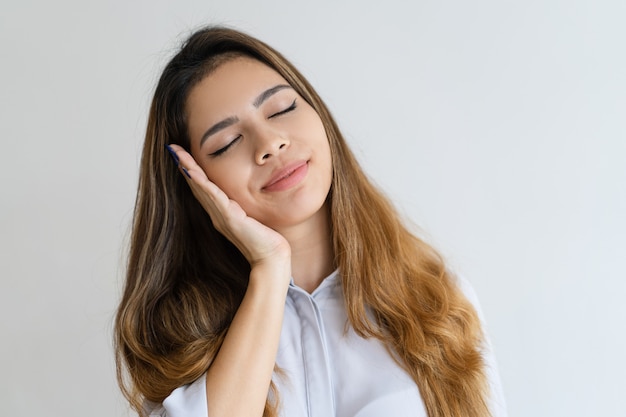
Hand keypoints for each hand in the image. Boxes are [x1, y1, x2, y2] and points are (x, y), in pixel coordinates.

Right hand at [166, 144, 290, 270]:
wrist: (271, 258)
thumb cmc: (266, 239)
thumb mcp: (252, 216)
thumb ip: (244, 206)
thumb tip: (246, 194)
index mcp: (221, 213)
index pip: (203, 187)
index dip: (191, 170)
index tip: (181, 153)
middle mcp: (217, 214)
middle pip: (197, 185)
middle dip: (184, 165)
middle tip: (171, 148)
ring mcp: (221, 216)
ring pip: (201, 188)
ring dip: (188, 169)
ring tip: (176, 154)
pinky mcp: (230, 218)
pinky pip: (213, 197)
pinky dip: (202, 184)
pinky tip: (192, 172)